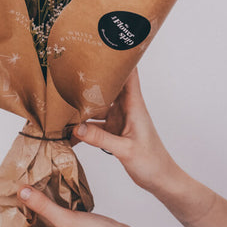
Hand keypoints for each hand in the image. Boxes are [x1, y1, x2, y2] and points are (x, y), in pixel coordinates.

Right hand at [73, 69, 177, 195]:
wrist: (161, 180)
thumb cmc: (152, 162)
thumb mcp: (125, 150)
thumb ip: (100, 139)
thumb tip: (76, 127)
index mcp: (134, 106)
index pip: (129, 74)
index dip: (120, 59)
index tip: (104, 46)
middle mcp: (126, 108)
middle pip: (109, 86)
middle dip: (93, 78)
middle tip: (72, 70)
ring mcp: (119, 119)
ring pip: (99, 105)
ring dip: (85, 103)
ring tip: (64, 98)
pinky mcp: (114, 131)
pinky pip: (96, 123)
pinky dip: (84, 124)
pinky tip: (70, 128)